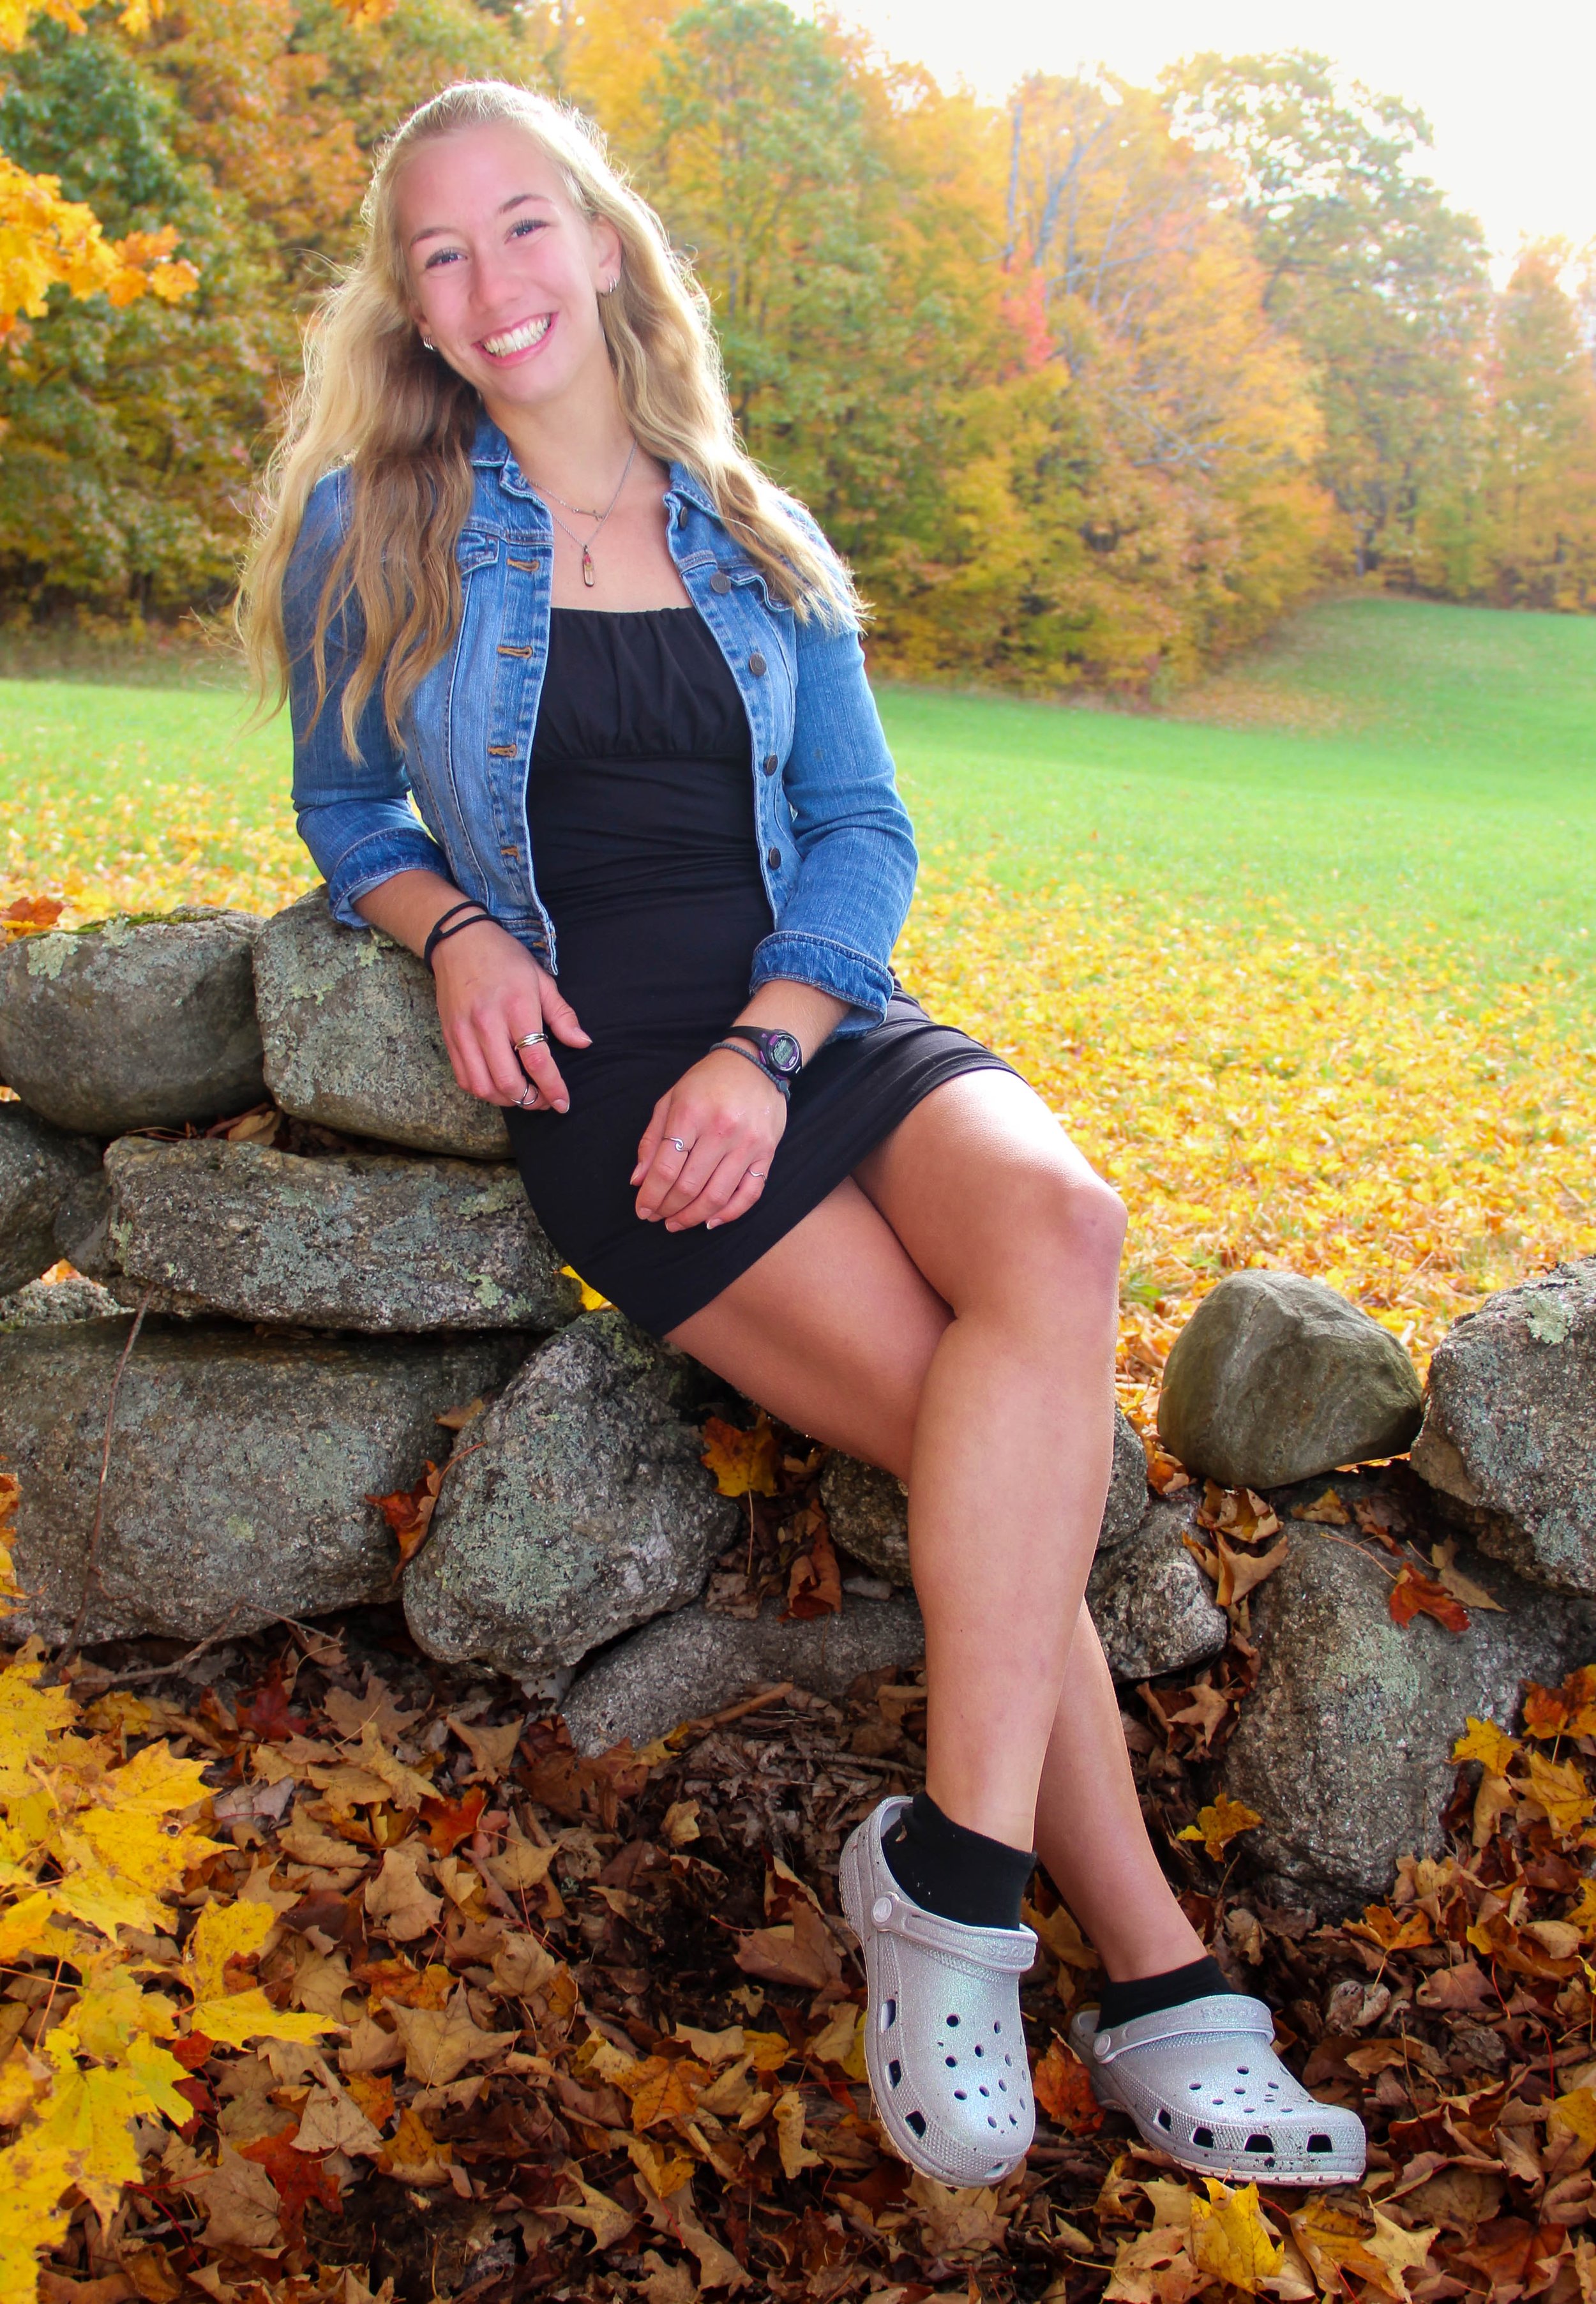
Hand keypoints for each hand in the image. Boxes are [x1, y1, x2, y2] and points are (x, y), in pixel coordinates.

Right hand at [431, 919, 589, 1110]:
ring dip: (506, 1100)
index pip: (536, 1059)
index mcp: (516, 1007)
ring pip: (483, 1086)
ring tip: (522, 1095)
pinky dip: (483, 1090)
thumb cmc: (505, 959)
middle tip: (544, 1099)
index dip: (552, 1087)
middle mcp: (487, 1023)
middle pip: (507, 1081)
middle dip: (530, 1100)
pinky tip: (498, 1085)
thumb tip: (583, 1043)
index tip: (563, 1103)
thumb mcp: (541, 979)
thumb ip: (562, 1015)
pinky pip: (464, 1078)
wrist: (458, 941)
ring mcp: (464, 1032)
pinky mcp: (449, 1037)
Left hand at [632, 1048, 786, 1229]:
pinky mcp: (767, 1152)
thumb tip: (638, 1180)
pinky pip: (750, 1193)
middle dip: (668, 1209)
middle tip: (657, 1218)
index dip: (650, 1196)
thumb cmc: (707, 1081)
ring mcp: (748, 1143)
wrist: (756, 1062)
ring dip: (693, 1217)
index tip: (642, 1210)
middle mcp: (721, 1129)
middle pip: (689, 1186)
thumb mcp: (671, 1100)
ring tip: (677, 1223)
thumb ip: (652, 1141)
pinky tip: (711, 1221)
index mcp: (691, 1113)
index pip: (666, 1169)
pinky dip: (730, 1214)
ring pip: (717, 1196)